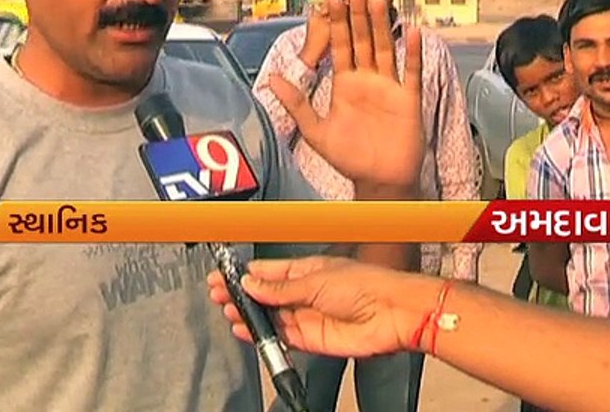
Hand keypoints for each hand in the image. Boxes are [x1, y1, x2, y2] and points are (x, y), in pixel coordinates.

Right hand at [206, 257, 431, 357]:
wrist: (391, 313)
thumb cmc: (364, 285)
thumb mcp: (315, 279)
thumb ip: (280, 288)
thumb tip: (251, 283)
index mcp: (307, 270)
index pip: (270, 272)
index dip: (247, 274)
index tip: (224, 274)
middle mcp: (305, 293)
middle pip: (266, 295)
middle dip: (241, 294)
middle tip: (218, 293)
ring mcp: (308, 316)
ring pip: (270, 316)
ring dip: (248, 314)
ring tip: (227, 310)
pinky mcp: (312, 339)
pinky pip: (281, 336)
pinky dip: (262, 333)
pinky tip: (245, 328)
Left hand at [269, 0, 423, 187]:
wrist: (378, 182)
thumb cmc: (348, 157)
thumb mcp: (315, 130)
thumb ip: (296, 103)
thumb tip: (272, 79)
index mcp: (344, 83)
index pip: (339, 46)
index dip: (335, 24)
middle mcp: (367, 80)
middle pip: (362, 40)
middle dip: (357, 15)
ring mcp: (388, 87)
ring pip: (385, 48)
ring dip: (381, 25)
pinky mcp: (408, 98)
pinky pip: (411, 71)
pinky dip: (413, 52)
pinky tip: (413, 31)